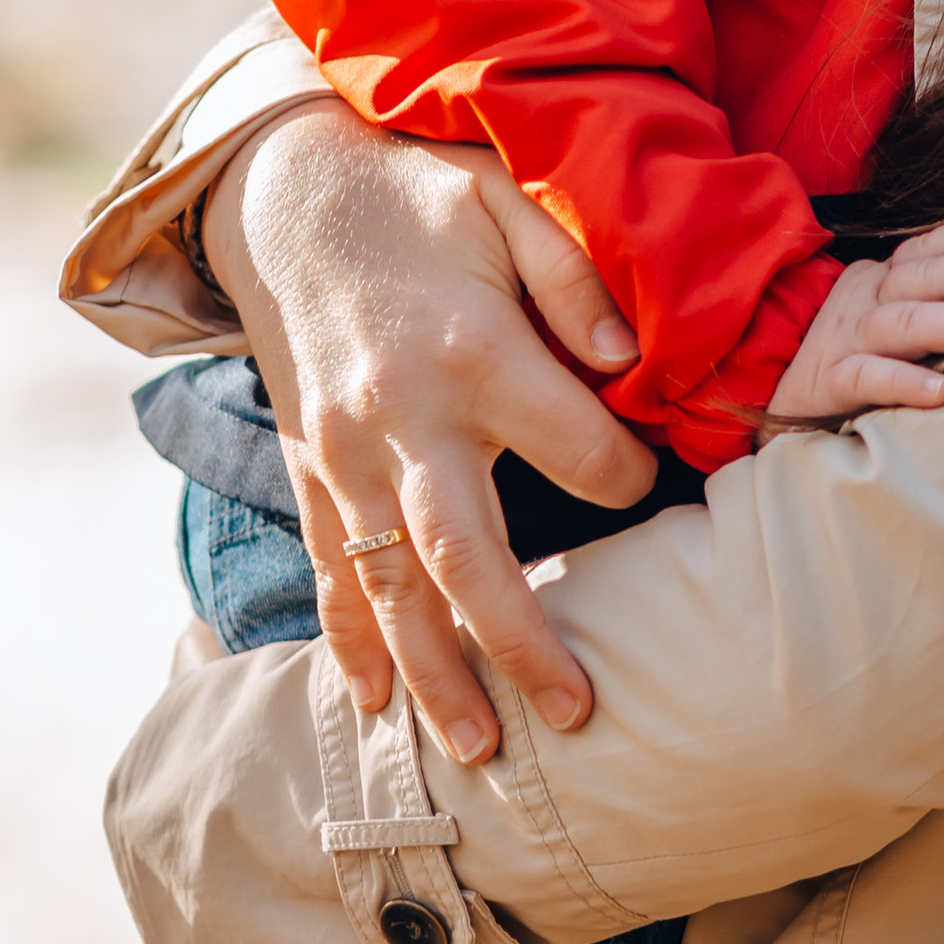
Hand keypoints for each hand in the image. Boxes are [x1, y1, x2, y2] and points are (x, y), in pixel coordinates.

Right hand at [203, 112, 656, 769]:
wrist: (289, 192)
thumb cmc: (422, 194)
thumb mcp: (508, 198)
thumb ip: (575, 274)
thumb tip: (631, 358)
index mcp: (472, 348)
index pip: (574, 446)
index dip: (625, 475)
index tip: (655, 487)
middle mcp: (403, 415)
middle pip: (466, 554)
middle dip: (520, 641)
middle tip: (575, 715)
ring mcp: (345, 451)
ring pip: (391, 585)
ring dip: (433, 673)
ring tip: (479, 751)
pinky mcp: (310, 464)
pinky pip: (326, 567)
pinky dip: (348, 639)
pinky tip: (372, 704)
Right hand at [764, 219, 943, 425]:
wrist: (771, 400)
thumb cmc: (848, 359)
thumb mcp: (886, 321)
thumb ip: (931, 305)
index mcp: (879, 280)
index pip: (926, 247)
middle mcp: (863, 301)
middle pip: (924, 277)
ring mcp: (845, 339)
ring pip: (904, 323)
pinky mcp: (829, 383)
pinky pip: (868, 377)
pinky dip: (904, 380)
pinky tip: (942, 390)